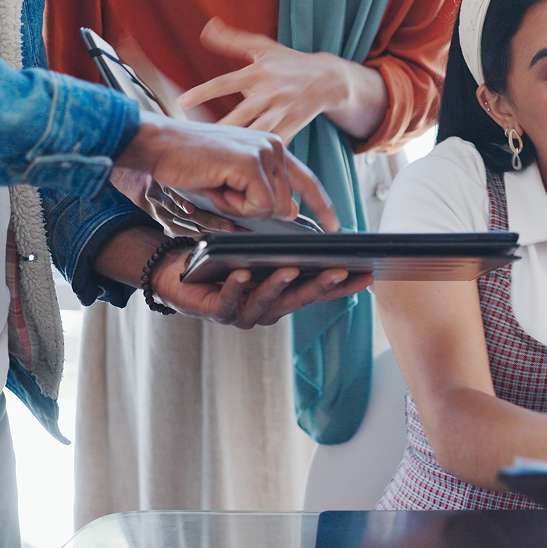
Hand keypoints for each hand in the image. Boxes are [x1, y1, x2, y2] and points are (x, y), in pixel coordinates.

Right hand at [115, 111, 338, 229]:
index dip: (321, 205)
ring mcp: (265, 152)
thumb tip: (290, 212)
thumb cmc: (190, 163)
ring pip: (271, 207)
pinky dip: (233, 204)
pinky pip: (257, 205)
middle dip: (251, 209)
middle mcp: (274, 146)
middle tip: (222, 189)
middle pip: (286, 205)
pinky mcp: (251, 162)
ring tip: (218, 184)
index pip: (306, 180)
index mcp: (272, 147)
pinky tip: (216, 184)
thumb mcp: (232, 179)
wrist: (158, 144)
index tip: (334, 225)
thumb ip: (262, 191)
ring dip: (239, 207)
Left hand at [151, 247, 373, 328]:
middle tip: (338, 271)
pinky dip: (237, 288)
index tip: (367, 274)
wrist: (179, 273)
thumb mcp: (262, 251)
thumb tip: (317, 233)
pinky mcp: (218, 311)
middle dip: (319, 285)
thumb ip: (286, 250)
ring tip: (289, 269)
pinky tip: (242, 273)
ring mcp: (244, 314)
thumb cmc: (225, 260)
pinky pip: (229, 302)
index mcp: (284, 295)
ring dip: (279, 286)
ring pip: (266, 303)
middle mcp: (269, 309)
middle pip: (299, 299)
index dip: (344, 286)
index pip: (320, 291)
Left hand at [176, 18, 360, 143]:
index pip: (226, 82)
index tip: (182, 102)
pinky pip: (273, 144)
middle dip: (220, 127)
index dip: (203, 92)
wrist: (328, 80)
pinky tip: (242, 165)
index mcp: (259, 72)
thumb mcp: (263, 47)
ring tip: (216, 156)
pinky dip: (259, 155)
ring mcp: (282, 111)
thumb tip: (207, 28)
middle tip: (196, 138)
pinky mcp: (292, 127)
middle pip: (241, 114)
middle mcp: (270, 92)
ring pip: (257, 132)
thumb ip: (232, 40)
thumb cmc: (290, 63)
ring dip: (238, 144)